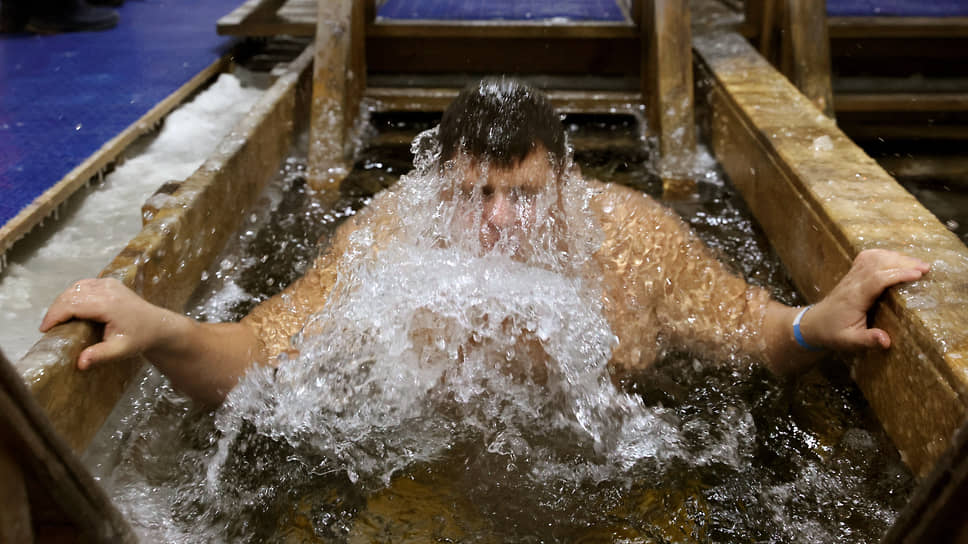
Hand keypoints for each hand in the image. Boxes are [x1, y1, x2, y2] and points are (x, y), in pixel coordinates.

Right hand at [39, 278, 174, 369]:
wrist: (158, 325)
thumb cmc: (140, 338)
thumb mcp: (121, 350)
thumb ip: (100, 355)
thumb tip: (80, 363)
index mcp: (108, 304)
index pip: (72, 304)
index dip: (54, 315)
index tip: (44, 330)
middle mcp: (107, 289)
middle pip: (70, 294)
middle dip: (55, 310)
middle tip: (48, 328)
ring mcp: (108, 283)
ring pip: (75, 287)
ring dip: (63, 302)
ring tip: (57, 320)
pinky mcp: (109, 282)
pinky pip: (83, 285)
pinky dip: (73, 295)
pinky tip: (70, 309)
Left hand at [804, 249, 928, 350]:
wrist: (813, 324)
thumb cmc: (832, 333)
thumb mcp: (849, 342)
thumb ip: (867, 340)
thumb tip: (886, 340)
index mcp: (854, 297)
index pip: (877, 279)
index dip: (897, 274)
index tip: (917, 274)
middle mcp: (853, 283)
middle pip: (878, 264)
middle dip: (902, 263)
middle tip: (925, 268)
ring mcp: (851, 277)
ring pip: (873, 258)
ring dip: (895, 257)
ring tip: (917, 263)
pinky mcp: (852, 275)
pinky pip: (867, 258)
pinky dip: (883, 254)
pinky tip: (896, 258)